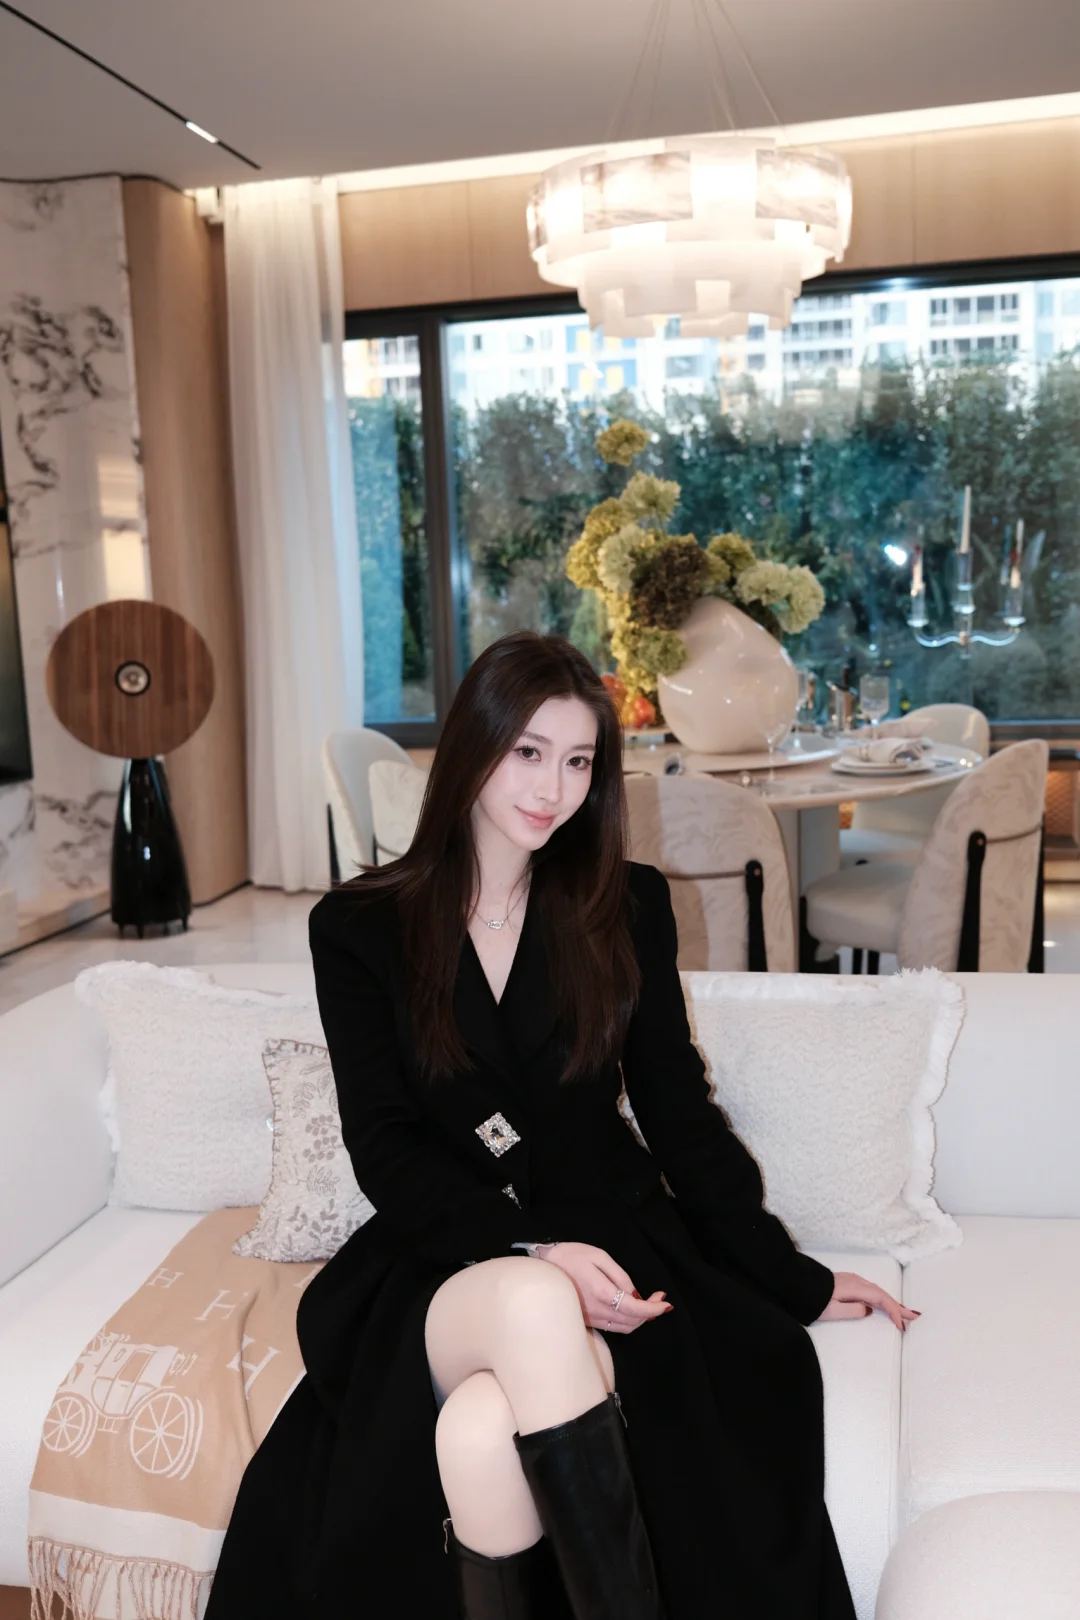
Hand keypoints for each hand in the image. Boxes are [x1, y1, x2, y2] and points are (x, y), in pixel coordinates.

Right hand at [538, 1242, 670, 1334]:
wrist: (541, 1267)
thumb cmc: (570, 1256)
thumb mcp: (599, 1256)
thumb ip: (620, 1276)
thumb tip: (635, 1294)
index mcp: (602, 1293)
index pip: (635, 1310)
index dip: (654, 1308)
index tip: (666, 1302)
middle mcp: (598, 1311)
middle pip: (632, 1323)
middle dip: (650, 1312)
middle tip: (659, 1297)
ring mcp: (591, 1319)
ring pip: (623, 1328)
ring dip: (639, 1318)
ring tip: (647, 1302)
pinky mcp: (586, 1321)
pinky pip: (612, 1327)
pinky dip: (626, 1321)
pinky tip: (629, 1308)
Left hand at [816, 1270, 919, 1331]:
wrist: (796, 1284)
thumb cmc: (813, 1300)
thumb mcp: (832, 1311)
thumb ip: (853, 1310)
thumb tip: (870, 1309)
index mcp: (855, 1288)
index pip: (881, 1299)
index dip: (894, 1311)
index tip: (902, 1325)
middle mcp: (856, 1281)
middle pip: (882, 1293)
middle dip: (898, 1306)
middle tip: (914, 1317)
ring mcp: (851, 1280)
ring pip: (876, 1290)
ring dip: (890, 1301)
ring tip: (902, 1312)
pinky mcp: (846, 1281)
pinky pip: (869, 1289)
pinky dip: (880, 1297)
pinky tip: (882, 1302)